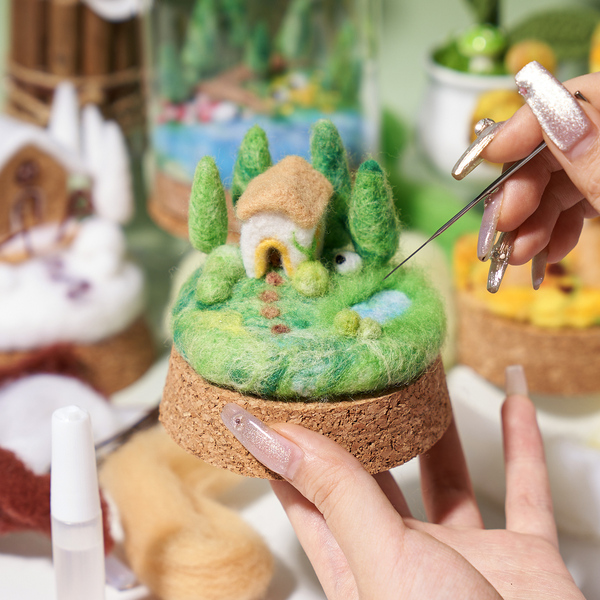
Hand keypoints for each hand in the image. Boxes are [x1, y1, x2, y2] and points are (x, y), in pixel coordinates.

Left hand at [221, 366, 584, 599]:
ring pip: (446, 477)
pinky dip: (523, 444)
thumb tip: (273, 440)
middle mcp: (405, 559)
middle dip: (366, 427)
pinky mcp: (523, 559)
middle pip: (376, 477)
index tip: (275, 401)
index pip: (306, 495)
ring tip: (423, 379)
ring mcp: (465, 557)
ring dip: (439, 428)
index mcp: (356, 568)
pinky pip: (525, 488)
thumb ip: (338, 496)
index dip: (287, 450)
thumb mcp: (383, 560)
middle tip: (352, 376)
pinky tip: (514, 400)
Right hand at [479, 63, 599, 271]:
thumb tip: (544, 109)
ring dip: (529, 222)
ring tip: (516, 254)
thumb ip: (593, 154)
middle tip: (498, 224)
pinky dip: (551, 231)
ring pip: (557, 184)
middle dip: (520, 191)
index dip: (522, 126)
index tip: (481, 159)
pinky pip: (572, 207)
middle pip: (554, 148)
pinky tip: (542, 253)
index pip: (570, 100)